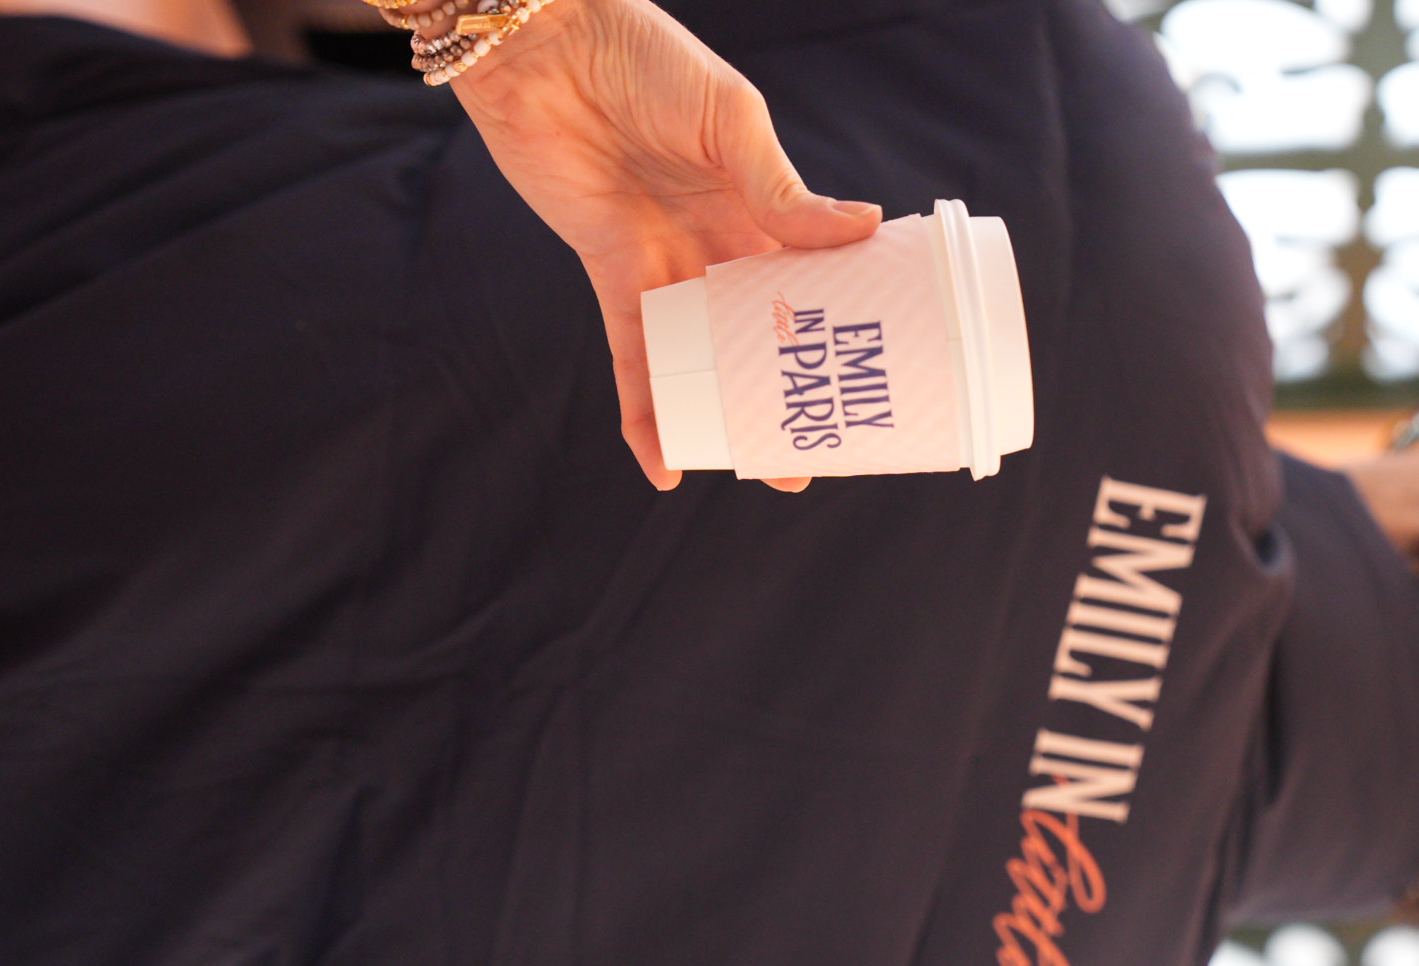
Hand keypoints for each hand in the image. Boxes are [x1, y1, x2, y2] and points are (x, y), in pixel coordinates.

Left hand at [449, 0, 881, 490]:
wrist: (548, 43)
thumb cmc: (645, 56)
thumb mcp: (731, 119)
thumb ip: (781, 187)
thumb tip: (864, 228)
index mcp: (758, 201)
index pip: (809, 278)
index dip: (837, 328)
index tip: (870, 376)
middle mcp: (715, 240)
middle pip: (757, 333)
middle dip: (783, 393)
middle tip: (813, 452)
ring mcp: (662, 261)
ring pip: (699, 358)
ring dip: (720, 417)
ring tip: (754, 470)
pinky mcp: (609, 273)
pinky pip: (632, 355)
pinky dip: (645, 409)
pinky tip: (661, 460)